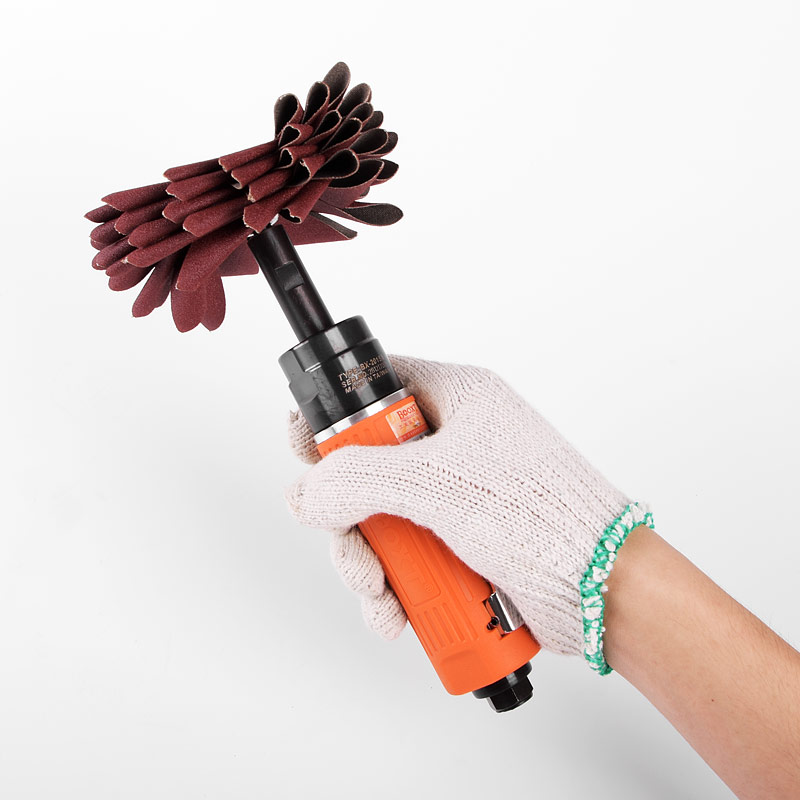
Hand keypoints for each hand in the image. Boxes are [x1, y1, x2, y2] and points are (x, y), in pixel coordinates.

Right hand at [286, 355, 648, 664]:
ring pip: (382, 520)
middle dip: (349, 516)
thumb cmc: (544, 517)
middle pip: (368, 467)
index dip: (335, 414)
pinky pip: (407, 557)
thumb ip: (360, 477)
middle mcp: (454, 444)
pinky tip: (397, 614)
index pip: (378, 388)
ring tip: (380, 594)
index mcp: (456, 400)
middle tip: (347, 541)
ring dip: (369, 563)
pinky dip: (395, 589)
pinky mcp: (461, 542)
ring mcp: (457, 496)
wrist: (602, 590)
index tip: (307, 448)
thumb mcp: (438, 483)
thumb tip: (309, 492)